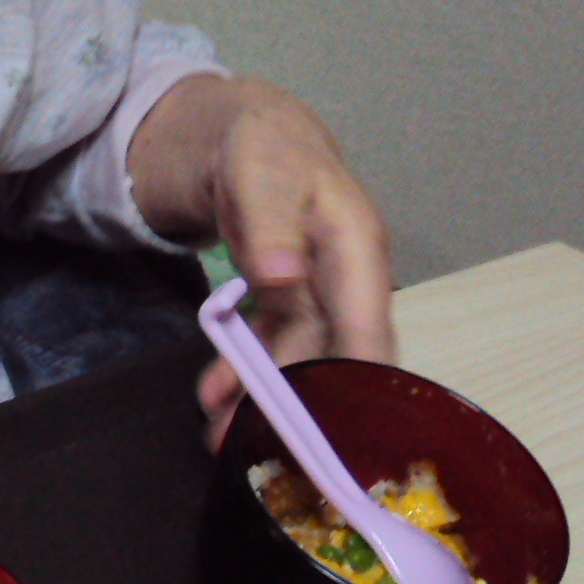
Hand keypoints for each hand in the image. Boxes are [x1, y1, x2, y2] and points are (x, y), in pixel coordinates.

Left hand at [125, 74, 395, 445]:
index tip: (330, 441)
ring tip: (221, 436)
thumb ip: (270, 222)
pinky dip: (247, 373)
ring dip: (266, 399)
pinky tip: (215, 396)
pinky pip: (276, 347)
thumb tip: (282, 275)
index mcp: (357, 250)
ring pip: (303, 361)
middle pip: (336, 360)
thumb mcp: (261, 170)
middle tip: (255, 450)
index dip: (354, 389)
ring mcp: (321, 294)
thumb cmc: (264, 147)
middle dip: (301, 409)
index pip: (367, 333)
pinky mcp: (292, 300)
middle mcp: (349, 281)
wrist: (248, 133)